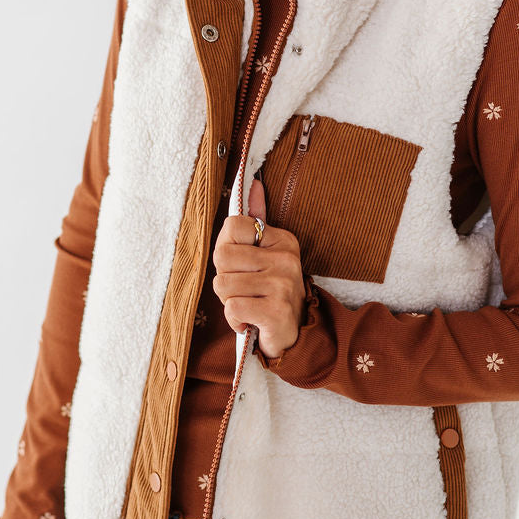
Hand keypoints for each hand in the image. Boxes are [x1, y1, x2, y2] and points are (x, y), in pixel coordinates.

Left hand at [212, 177, 305, 359]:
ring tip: (248, 304)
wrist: (296, 335)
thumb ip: (257, 220)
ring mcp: (283, 285)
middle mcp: (286, 258)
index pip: (232, 226)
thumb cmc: (271, 292)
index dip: (225, 248)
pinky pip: (232, 308)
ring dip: (228, 301)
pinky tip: (250, 320)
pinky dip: (234, 319)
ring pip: (222, 285)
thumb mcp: (266, 254)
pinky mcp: (277, 311)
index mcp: (282, 240)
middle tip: (243, 289)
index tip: (240, 264)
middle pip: (222, 257)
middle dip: (224, 278)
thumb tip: (252, 182)